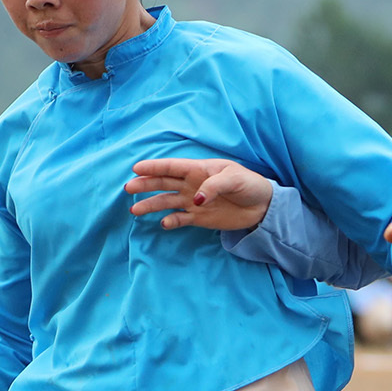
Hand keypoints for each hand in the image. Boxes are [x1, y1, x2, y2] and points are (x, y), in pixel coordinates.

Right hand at [125, 158, 273, 229]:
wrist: (261, 206)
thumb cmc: (249, 185)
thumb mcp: (234, 179)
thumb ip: (214, 186)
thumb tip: (195, 199)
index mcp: (199, 170)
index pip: (172, 167)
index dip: (154, 167)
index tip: (136, 168)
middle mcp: (192, 185)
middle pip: (163, 183)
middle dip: (146, 185)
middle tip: (129, 188)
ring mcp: (193, 201)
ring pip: (167, 201)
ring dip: (151, 205)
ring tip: (135, 211)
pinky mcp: (198, 218)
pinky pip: (180, 219)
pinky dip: (171, 221)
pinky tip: (163, 223)